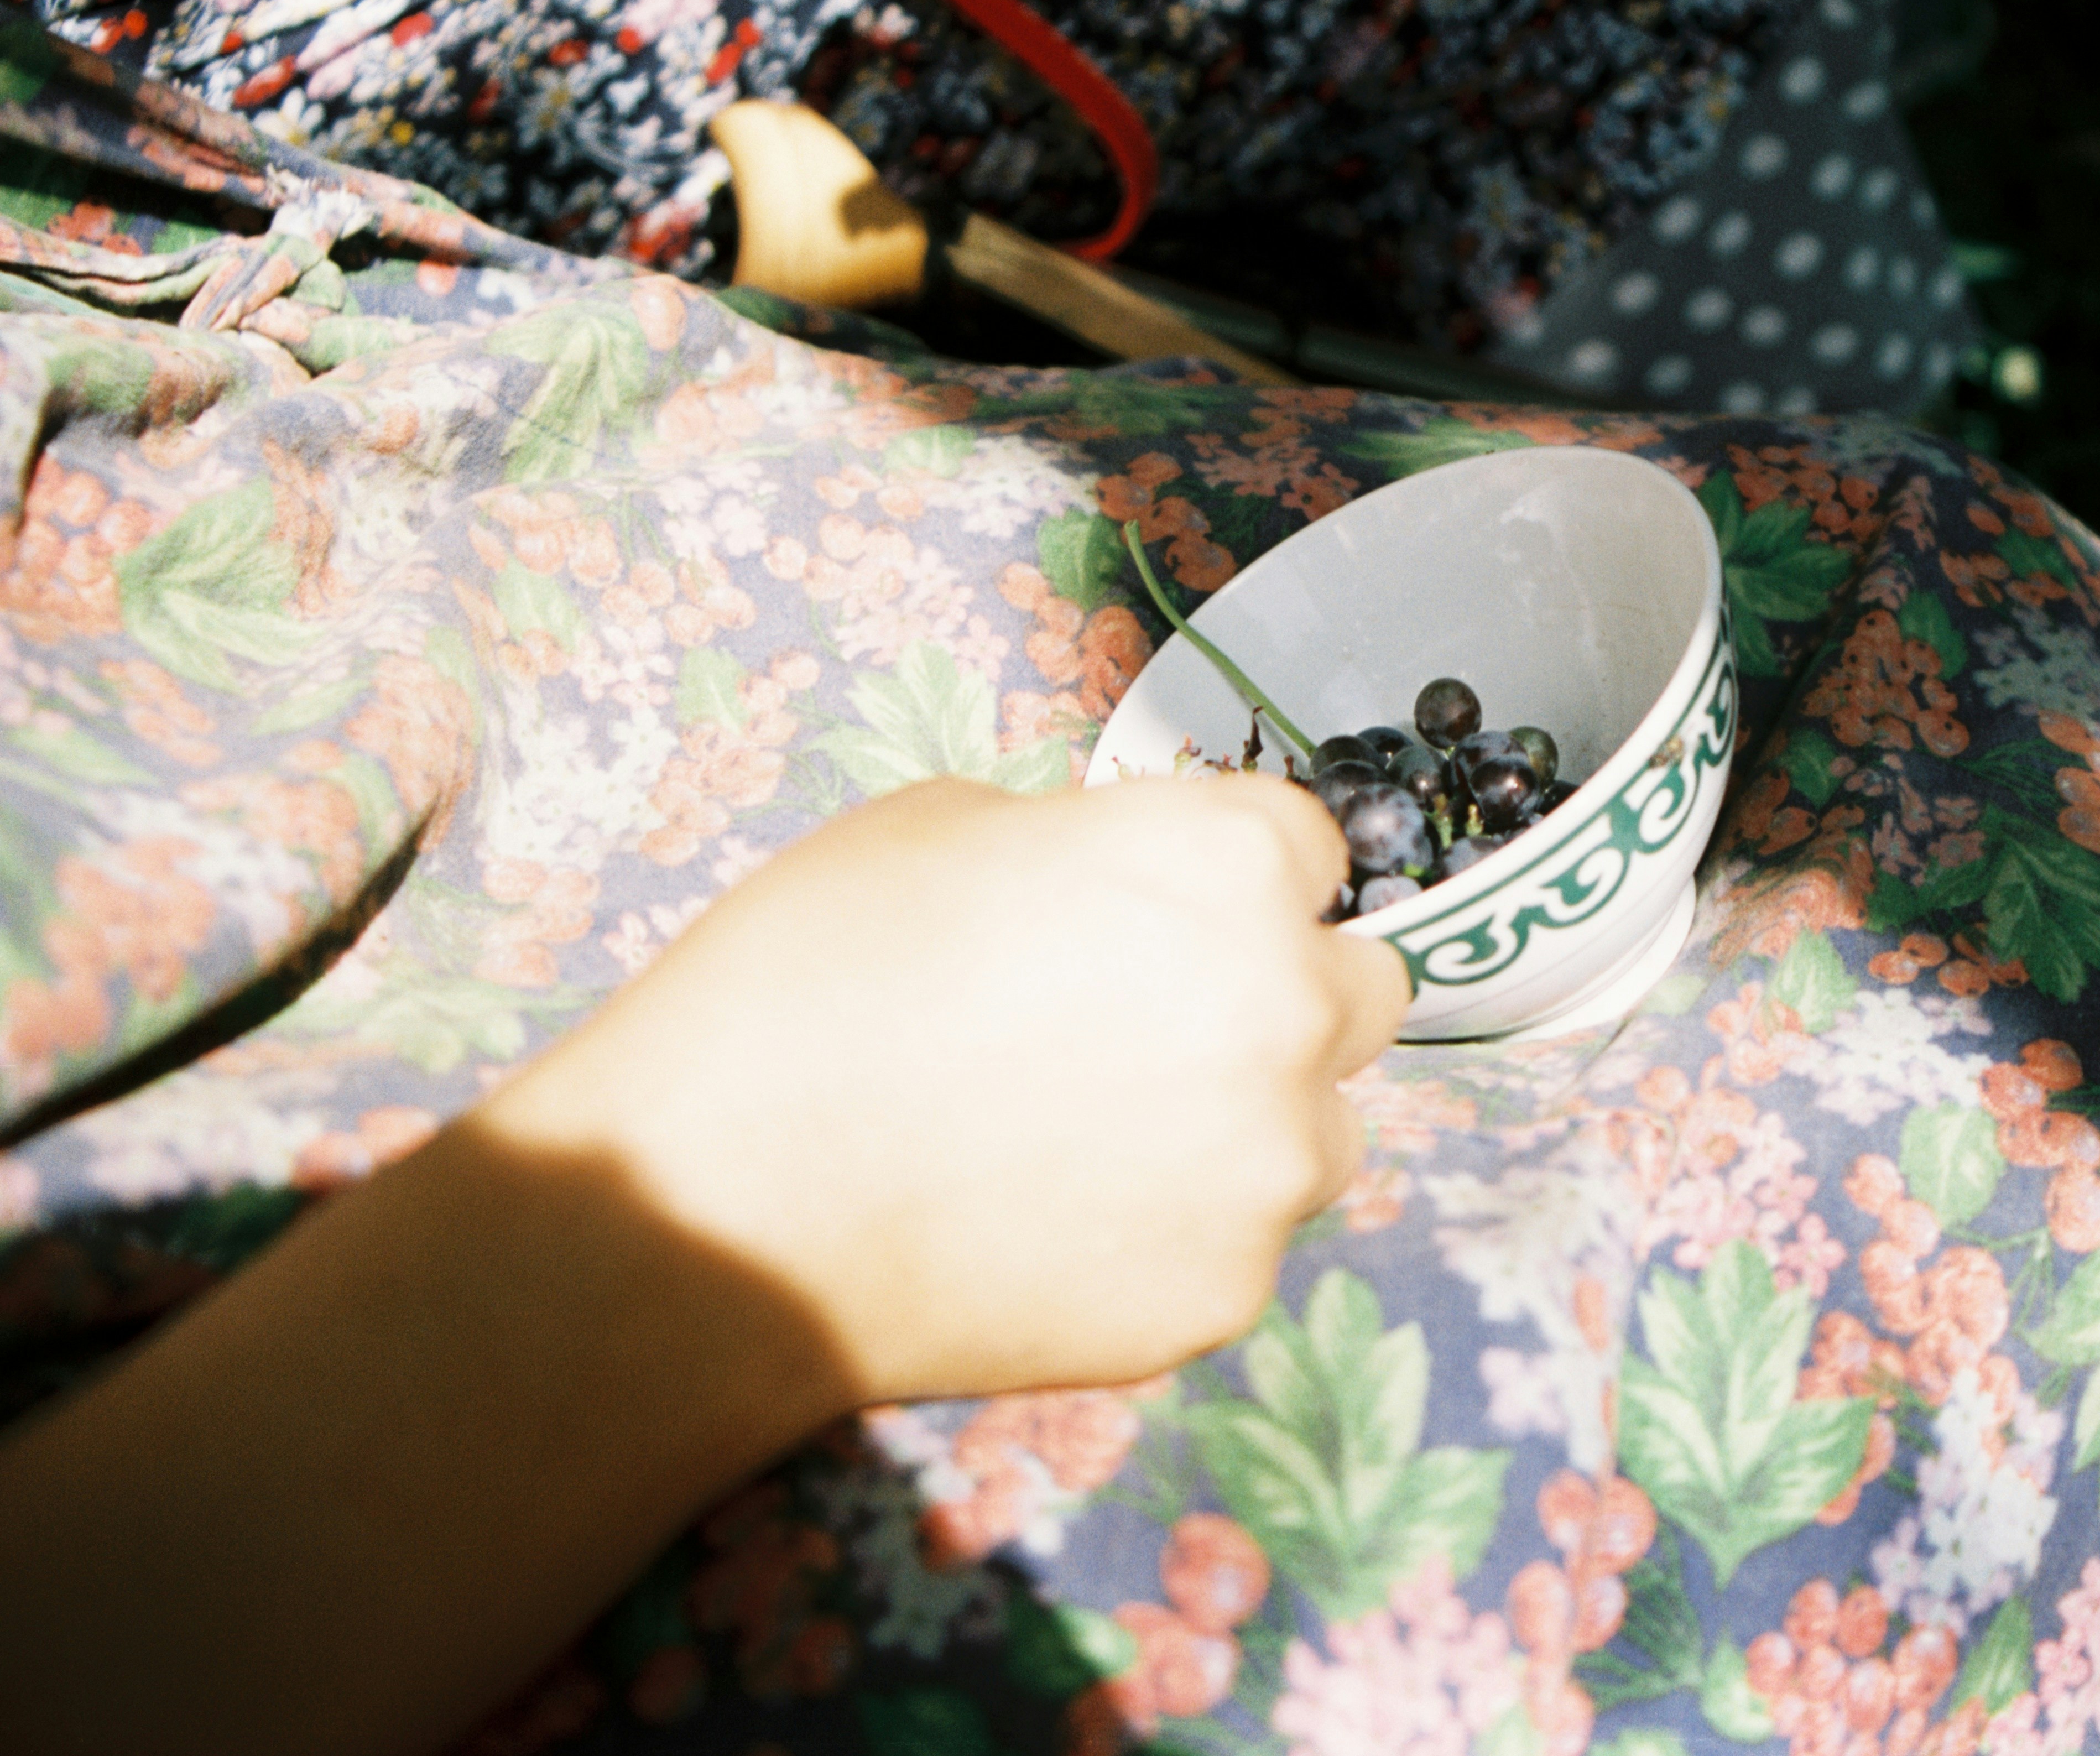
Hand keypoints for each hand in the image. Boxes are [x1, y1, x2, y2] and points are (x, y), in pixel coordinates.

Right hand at [491, 773, 1406, 1406]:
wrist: (721, 1202)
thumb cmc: (810, 978)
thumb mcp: (945, 827)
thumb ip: (1088, 851)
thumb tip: (1122, 888)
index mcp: (1229, 863)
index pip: (1311, 851)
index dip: (1234, 877)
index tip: (1177, 912)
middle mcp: (1288, 1006)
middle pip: (1356, 993)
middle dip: (1280, 999)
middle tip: (1155, 1030)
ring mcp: (1269, 1165)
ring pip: (1315, 1134)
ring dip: (1244, 1130)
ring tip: (1091, 1143)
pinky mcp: (1225, 1294)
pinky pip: (1237, 1247)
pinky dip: (1172, 1238)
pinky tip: (1052, 1229)